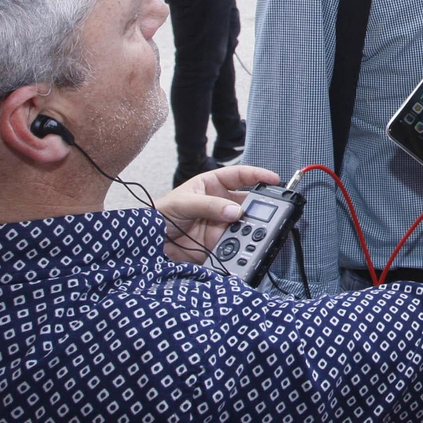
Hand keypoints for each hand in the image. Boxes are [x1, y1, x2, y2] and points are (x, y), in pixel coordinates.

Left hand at [158, 164, 280, 263]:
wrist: (148, 245)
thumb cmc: (160, 215)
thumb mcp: (183, 203)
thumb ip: (209, 205)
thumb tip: (235, 211)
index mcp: (212, 185)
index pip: (239, 176)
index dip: (257, 175)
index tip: (274, 179)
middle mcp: (221, 204)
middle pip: (248, 201)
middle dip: (260, 206)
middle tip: (270, 211)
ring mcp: (221, 224)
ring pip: (246, 223)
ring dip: (253, 227)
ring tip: (258, 232)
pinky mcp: (219, 244)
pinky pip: (237, 244)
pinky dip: (244, 246)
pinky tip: (245, 247)